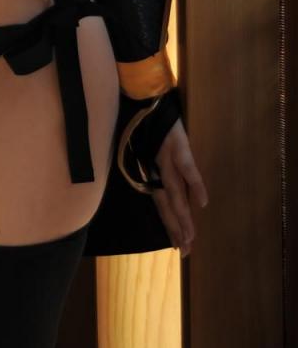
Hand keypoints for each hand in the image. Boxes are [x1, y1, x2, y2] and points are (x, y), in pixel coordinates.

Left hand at [148, 115, 207, 258]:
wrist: (143, 94)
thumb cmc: (144, 121)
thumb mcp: (146, 148)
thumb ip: (155, 167)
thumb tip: (164, 186)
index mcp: (151, 171)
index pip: (162, 205)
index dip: (170, 226)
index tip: (179, 247)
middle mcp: (157, 169)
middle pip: (169, 205)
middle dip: (178, 230)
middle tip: (186, 253)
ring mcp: (167, 159)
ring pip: (176, 193)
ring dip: (184, 216)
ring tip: (191, 237)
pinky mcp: (177, 145)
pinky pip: (187, 168)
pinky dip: (196, 185)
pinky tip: (203, 202)